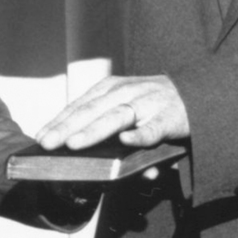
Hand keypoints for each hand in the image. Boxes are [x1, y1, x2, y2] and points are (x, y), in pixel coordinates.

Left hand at [36, 74, 188, 150]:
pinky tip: (126, 142)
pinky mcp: (168, 119)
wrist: (198, 94)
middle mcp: (125, 93)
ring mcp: (147, 104)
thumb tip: (77, 149)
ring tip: (75, 144)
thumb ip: (104, 127)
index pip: (79, 105)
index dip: (58, 121)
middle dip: (67, 127)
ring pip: (116, 117)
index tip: (39, 137)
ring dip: (94, 131)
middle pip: (91, 111)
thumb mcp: (124, 105)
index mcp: (110, 88)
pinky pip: (152, 129)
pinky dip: (140, 136)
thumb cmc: (152, 103)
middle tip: (47, 143)